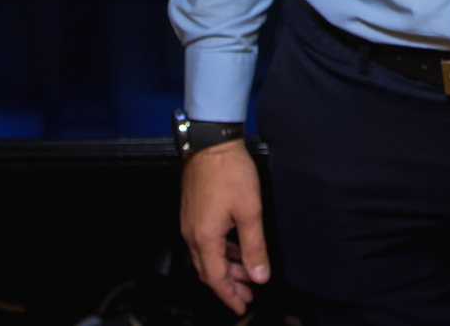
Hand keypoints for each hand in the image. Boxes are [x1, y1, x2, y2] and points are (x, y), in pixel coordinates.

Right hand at [179, 139, 268, 312]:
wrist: (211, 143)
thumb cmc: (229, 172)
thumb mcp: (249, 212)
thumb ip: (254, 247)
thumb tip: (259, 275)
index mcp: (204, 238)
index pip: (215, 279)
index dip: (229, 296)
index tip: (241, 307)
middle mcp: (192, 233)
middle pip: (208, 270)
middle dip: (228, 285)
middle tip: (247, 294)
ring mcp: (190, 222)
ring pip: (206, 256)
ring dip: (226, 267)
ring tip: (245, 273)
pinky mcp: (192, 212)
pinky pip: (204, 241)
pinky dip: (221, 251)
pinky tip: (235, 247)